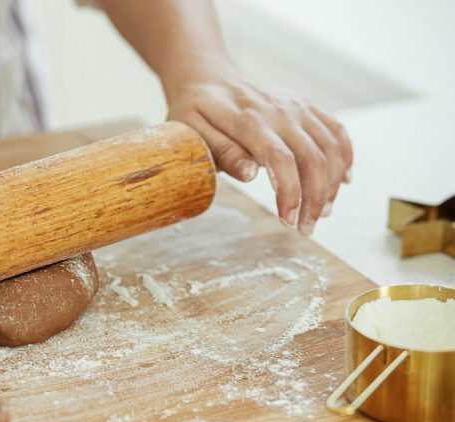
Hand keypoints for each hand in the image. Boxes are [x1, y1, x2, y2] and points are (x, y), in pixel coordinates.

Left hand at [166, 64, 352, 235]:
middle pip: (313, 158)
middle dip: (315, 199)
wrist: (207, 77)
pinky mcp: (305, 105)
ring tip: (321, 213)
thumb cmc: (195, 111)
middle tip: (306, 228)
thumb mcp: (192, 133)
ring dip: (331, 184)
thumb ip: (222, 153)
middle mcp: (279, 110)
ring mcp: (296, 106)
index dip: (291, 194)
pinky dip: (345, 156)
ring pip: (330, 147)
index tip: (288, 221)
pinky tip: (342, 180)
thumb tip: (250, 175)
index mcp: (249, 120)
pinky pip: (335, 130)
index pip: (282, 160)